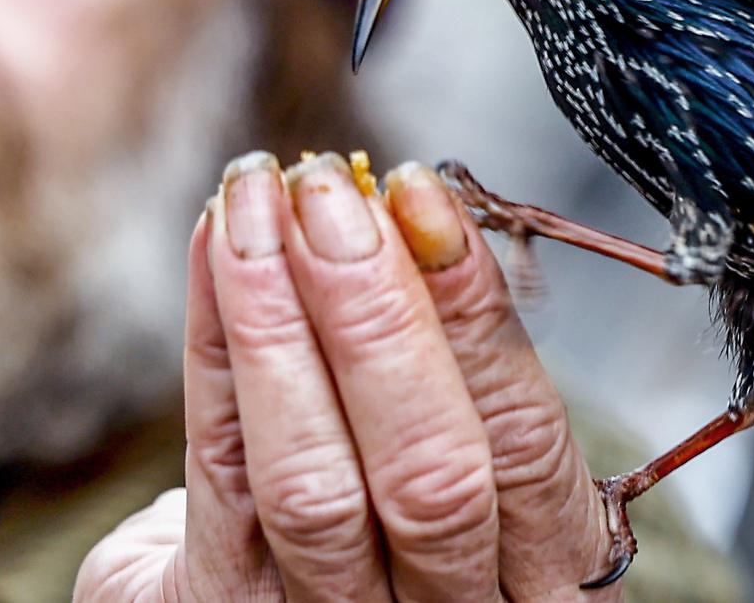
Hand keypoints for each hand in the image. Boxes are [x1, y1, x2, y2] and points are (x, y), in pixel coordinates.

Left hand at [74, 151, 620, 600]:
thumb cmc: (395, 536)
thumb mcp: (465, 467)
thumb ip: (456, 371)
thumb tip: (414, 208)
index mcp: (539, 580)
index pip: (524, 446)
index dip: (476, 314)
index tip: (427, 197)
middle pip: (430, 475)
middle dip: (375, 310)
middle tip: (330, 189)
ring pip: (315, 486)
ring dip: (279, 316)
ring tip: (257, 202)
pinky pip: (222, 473)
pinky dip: (218, 343)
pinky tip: (215, 250)